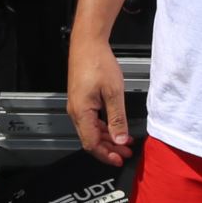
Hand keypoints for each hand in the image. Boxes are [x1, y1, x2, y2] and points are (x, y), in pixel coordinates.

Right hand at [67, 32, 133, 166]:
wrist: (87, 43)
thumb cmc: (97, 63)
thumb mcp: (113, 92)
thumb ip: (117, 119)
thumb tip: (120, 140)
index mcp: (81, 112)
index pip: (91, 144)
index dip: (106, 155)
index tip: (120, 159)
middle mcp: (76, 112)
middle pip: (90, 140)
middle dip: (109, 149)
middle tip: (126, 153)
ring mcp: (77, 106)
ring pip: (91, 131)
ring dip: (108, 139)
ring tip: (124, 142)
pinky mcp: (81, 100)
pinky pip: (91, 121)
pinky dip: (104, 128)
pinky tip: (116, 128)